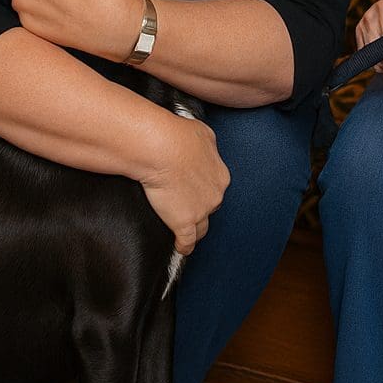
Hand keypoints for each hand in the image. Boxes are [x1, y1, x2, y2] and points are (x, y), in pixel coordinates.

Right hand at [140, 115, 228, 254]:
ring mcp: (201, 211)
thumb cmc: (177, 136)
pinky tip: (181, 248)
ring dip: (196, 230)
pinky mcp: (184, 222)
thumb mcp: (202, 133)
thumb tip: (202, 147)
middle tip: (186, 205)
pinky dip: (184, 246)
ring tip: (189, 233)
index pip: (215, 187)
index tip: (196, 190)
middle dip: (201, 207)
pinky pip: (187, 241)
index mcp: (220, 175)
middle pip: (210, 206)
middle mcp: (215, 195)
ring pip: (202, 227)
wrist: (162, 148)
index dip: (205, 189)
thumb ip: (207, 145)